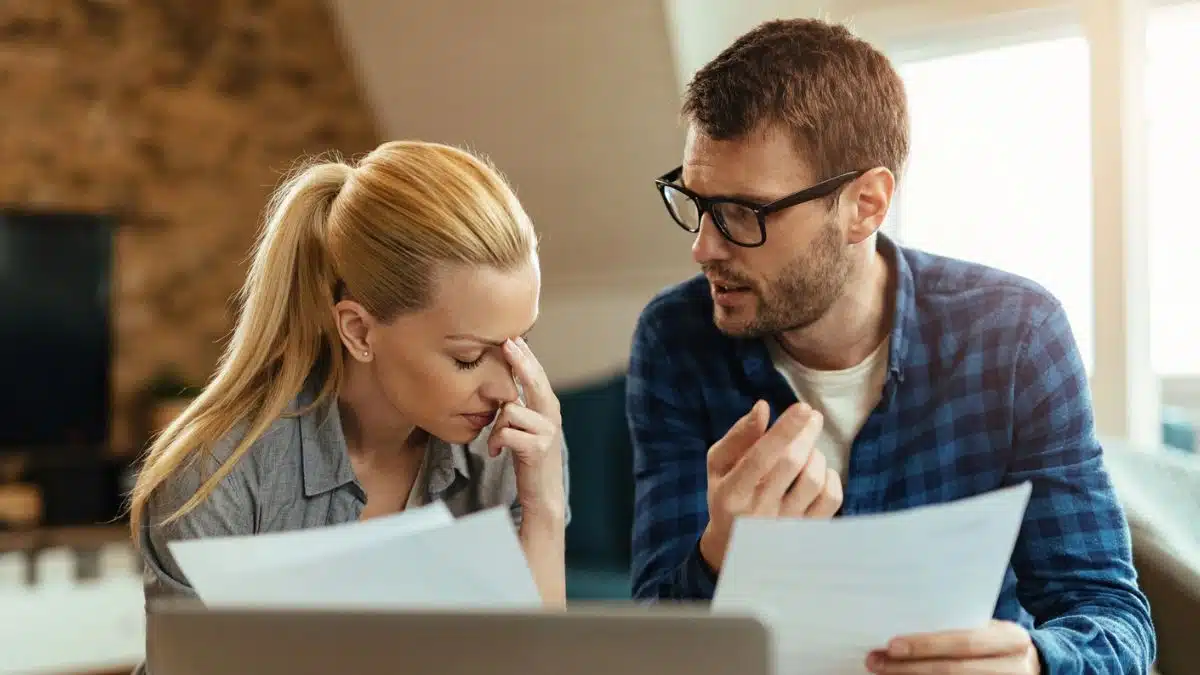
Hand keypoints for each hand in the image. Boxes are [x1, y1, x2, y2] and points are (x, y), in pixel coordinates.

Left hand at [488, 337, 564, 519]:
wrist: (544, 494)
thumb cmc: (529, 458)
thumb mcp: (527, 427)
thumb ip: (521, 406)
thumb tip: (504, 383)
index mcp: (549, 407)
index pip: (537, 375)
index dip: (525, 355)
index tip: (513, 337)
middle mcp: (552, 414)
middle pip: (533, 380)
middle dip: (519, 360)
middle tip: (507, 342)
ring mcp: (547, 431)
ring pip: (510, 410)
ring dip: (497, 426)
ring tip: (497, 441)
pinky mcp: (537, 447)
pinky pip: (505, 432)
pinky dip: (496, 442)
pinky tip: (496, 452)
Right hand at [698, 400, 842, 571]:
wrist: (735, 549)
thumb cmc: (727, 495)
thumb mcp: (720, 465)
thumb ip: (739, 436)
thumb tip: (763, 408)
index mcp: (732, 492)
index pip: (761, 456)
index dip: (784, 430)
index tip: (803, 408)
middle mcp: (758, 511)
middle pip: (791, 463)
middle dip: (806, 433)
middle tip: (813, 417)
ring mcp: (784, 526)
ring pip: (813, 480)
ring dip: (816, 455)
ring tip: (809, 449)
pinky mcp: (806, 533)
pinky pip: (831, 500)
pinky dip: (830, 478)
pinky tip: (819, 473)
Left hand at [867, 620, 1040, 673]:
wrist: (1031, 664)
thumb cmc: (996, 639)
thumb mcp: (988, 627)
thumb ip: (958, 625)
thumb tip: (905, 621)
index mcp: (1011, 639)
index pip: (965, 642)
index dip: (927, 645)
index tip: (892, 644)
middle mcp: (1014, 667)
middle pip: (954, 671)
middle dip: (911, 667)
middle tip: (877, 661)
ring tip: (883, 672)